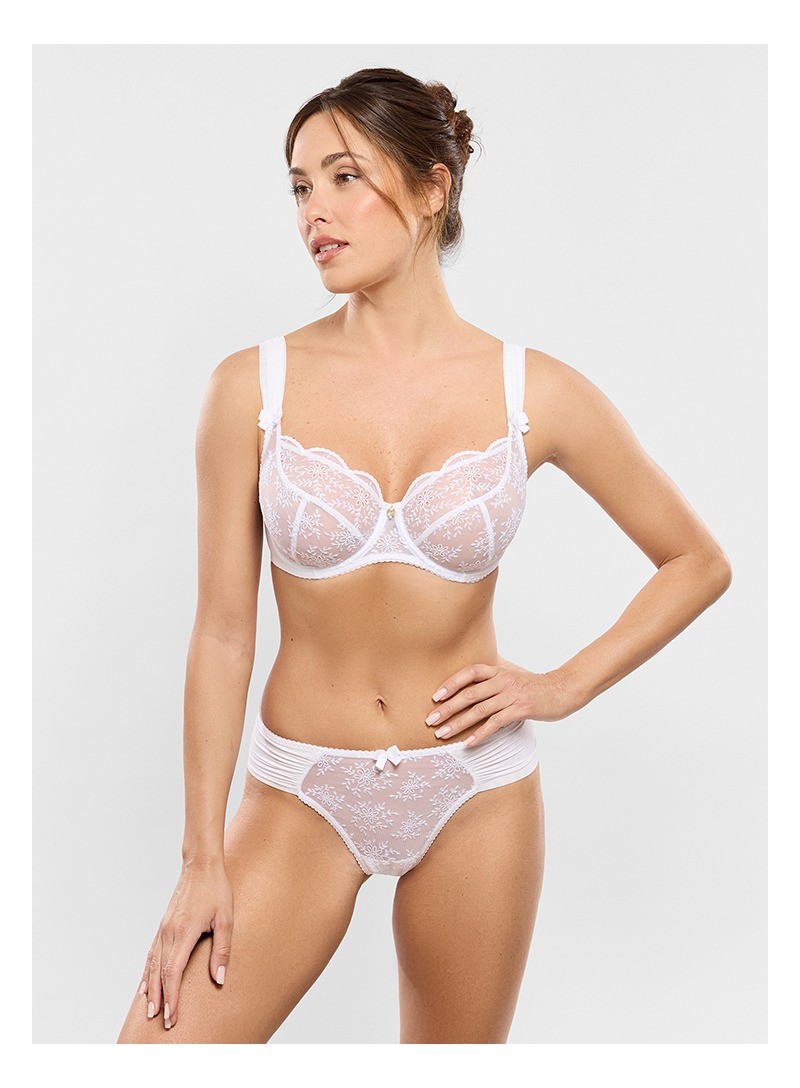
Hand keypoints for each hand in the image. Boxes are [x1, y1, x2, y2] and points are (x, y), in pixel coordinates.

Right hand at [137, 858, 232, 1030]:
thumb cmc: (217, 890)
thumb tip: (219, 979)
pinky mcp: (163, 925)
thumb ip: (222, 950)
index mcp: (184, 931)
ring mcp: (163, 928)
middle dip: (161, 999)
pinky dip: (147, 972)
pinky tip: (146, 986)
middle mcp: (169, 931)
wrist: (201, 866)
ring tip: (151, 1010)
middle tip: (162, 1022)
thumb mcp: (226, 918)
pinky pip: (152, 953)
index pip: (174, 972)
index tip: (172, 1016)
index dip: (172, 997)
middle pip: (160, 972)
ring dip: (151, 989)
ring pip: (152, 964)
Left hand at [425, 656, 578, 745]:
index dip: (451, 683)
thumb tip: (473, 674)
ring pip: (479, 710)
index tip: (435, 697)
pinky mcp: (521, 709)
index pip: (469, 673)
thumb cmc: (534, 684)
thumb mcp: (512, 673)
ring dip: (458, 723)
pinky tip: (469, 743)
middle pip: (469, 693)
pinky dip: (481, 734)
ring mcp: (512, 695)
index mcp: (499, 670)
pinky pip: (496, 723)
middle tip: (430, 720)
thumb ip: (494, 673)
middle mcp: (503, 680)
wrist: (562, 690)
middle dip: (447, 708)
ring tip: (442, 734)